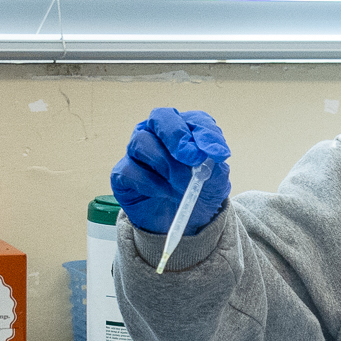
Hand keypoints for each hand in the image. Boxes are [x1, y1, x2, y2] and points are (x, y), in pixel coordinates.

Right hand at [110, 108, 232, 246]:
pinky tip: (163, 193)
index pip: (194, 120)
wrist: (184, 223)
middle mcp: (158, 133)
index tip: (217, 154)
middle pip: (160, 118)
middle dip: (177, 136)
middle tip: (193, 158)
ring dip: (165, 164)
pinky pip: (128, 170)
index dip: (205, 134)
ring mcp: (137, 152)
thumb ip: (216, 166)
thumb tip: (211, 153)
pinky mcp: (123, 174)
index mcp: (185, 128)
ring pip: (141, 142)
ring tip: (181, 185)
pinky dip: (148, 183)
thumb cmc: (200, 193)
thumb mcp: (217, 183)